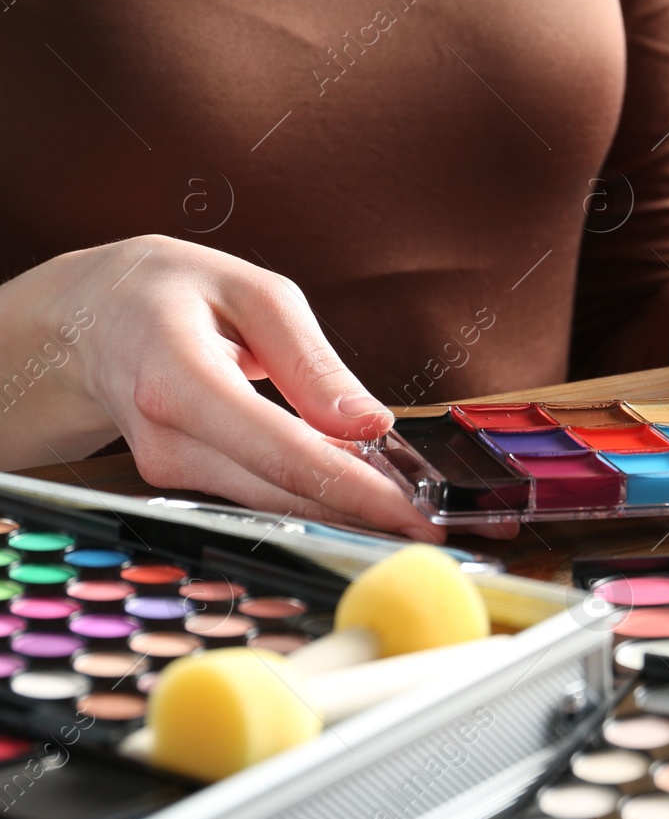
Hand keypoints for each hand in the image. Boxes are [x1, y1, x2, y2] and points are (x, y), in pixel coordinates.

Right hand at [0, 235, 442, 541]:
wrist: (85, 316)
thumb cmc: (171, 292)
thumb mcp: (254, 293)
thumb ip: (311, 361)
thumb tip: (369, 422)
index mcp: (180, 377)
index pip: (280, 450)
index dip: (352, 487)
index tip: (412, 510)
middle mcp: (166, 436)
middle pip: (280, 490)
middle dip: (363, 512)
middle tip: (434, 526)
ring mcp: (165, 467)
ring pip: (272, 503)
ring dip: (343, 510)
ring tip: (411, 511)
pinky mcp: (177, 479)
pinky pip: (257, 494)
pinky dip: (310, 494)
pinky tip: (357, 491)